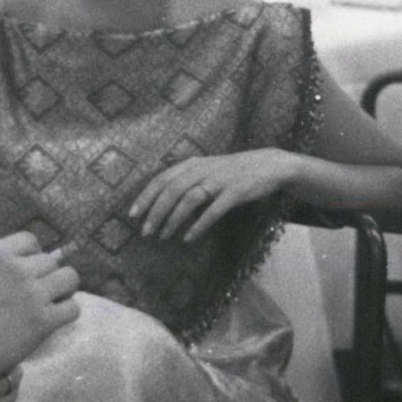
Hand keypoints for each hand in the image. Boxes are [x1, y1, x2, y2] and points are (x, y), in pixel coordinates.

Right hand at [0, 231, 78, 391]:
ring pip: (70, 278)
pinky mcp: (44, 320)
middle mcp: (18, 268)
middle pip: (52, 262)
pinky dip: (67, 314)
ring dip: (63, 291)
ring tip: (51, 304)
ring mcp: (33, 293)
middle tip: (38, 294)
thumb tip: (19, 270)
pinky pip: (73, 308)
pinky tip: (53, 322)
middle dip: (47, 277)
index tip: (29, 270)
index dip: (34, 255)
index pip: (30, 240)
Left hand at [128, 149, 298, 241]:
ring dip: (173, 219)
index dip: (145, 196)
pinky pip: (213, 210)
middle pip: (171, 189)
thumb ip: (187, 182)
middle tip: (145, 232)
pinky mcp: (235, 192)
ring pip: (188, 199)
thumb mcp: (206, 170)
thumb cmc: (233, 171)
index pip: (161, 179)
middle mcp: (202, 169)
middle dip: (155, 212)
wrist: (269, 165)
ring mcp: (218, 180)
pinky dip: (199, 224)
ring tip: (163, 236)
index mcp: (192, 163)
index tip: (132, 214)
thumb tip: (164, 204)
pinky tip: (188, 238)